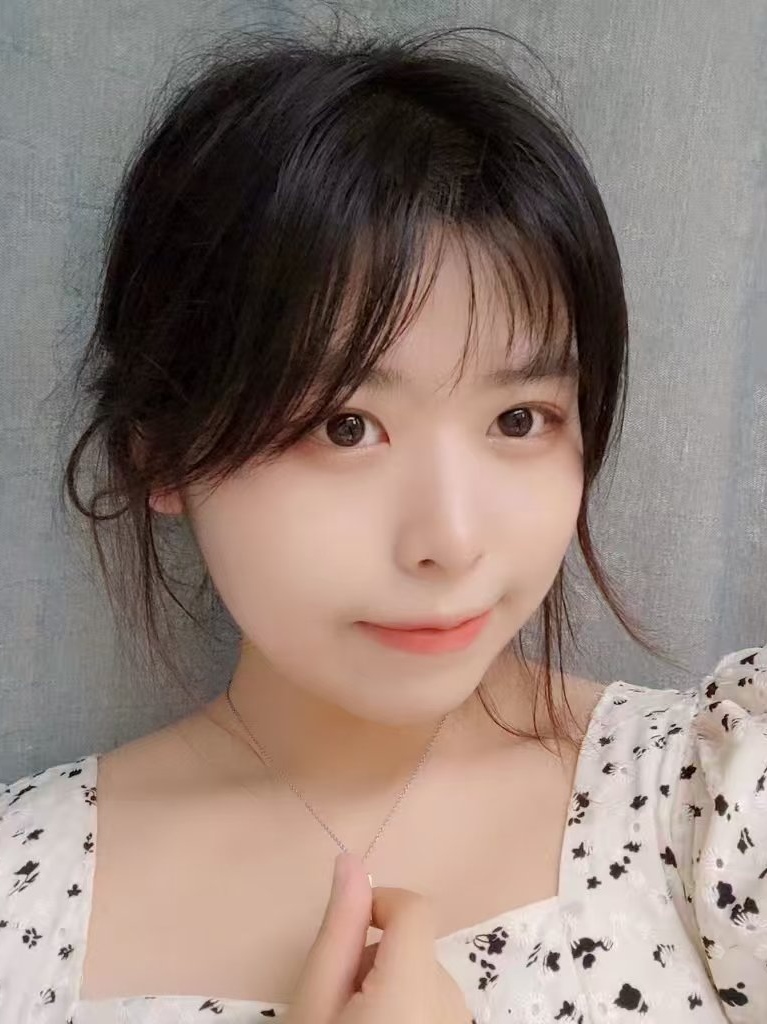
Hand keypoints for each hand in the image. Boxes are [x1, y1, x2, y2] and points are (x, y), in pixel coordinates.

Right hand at [283, 851, 473, 1023]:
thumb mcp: (314, 1002)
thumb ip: (339, 931)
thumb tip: (349, 862)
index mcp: (416, 987)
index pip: (413, 908)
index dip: (376, 908)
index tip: (344, 939)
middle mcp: (451, 1002)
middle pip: (415, 945)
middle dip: (375, 959)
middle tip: (336, 1002)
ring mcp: (460, 1023)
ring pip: (423, 974)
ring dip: (390, 984)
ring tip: (353, 1022)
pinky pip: (435, 1003)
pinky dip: (408, 1009)